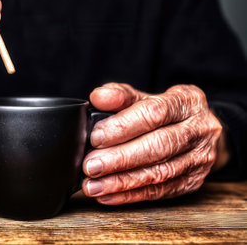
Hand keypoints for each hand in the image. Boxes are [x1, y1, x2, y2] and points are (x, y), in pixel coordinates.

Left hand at [82, 83, 223, 204]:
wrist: (198, 131)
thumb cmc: (164, 112)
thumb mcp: (145, 96)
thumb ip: (120, 96)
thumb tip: (98, 97)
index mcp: (187, 102)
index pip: (154, 113)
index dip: (122, 126)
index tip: (96, 137)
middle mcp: (199, 130)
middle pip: (158, 146)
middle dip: (120, 158)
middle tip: (91, 165)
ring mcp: (199, 159)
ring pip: (159, 173)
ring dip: (121, 182)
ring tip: (93, 185)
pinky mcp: (192, 182)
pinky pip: (159, 192)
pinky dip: (130, 195)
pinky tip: (107, 195)